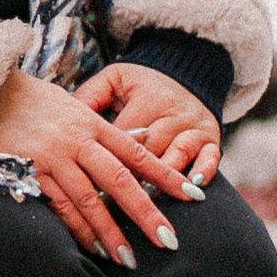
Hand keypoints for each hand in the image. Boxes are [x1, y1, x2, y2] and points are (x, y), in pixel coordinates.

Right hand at [0, 67, 196, 266]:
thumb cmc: (30, 100)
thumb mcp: (72, 105)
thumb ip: (102, 127)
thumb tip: (139, 139)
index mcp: (93, 123)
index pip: (138, 153)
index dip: (167, 175)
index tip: (194, 196)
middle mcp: (78, 140)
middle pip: (120, 181)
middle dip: (147, 213)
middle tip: (169, 240)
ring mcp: (54, 156)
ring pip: (90, 200)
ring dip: (111, 232)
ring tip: (129, 260)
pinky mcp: (30, 170)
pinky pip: (58, 205)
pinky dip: (77, 228)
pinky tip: (92, 247)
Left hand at [78, 60, 222, 190]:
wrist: (185, 72)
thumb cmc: (140, 83)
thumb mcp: (114, 79)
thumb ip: (91, 96)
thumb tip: (65, 116)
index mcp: (146, 99)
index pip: (124, 135)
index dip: (107, 160)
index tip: (90, 184)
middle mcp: (172, 113)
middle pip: (150, 150)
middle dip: (132, 178)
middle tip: (114, 203)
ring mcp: (194, 126)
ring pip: (178, 155)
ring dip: (163, 181)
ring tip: (148, 201)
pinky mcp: (211, 137)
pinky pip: (211, 157)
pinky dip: (203, 173)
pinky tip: (193, 190)